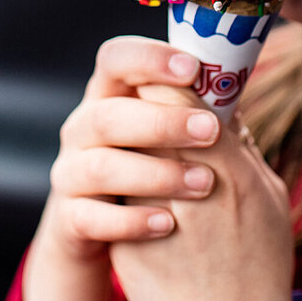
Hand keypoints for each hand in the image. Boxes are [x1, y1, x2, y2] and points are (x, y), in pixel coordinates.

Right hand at [21, 37, 223, 300]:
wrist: (109, 241)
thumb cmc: (158, 173)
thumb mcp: (175, 137)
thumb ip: (195, 112)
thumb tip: (231, 87)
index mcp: (110, 96)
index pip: (116, 59)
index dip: (149, 59)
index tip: (192, 68)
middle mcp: (83, 130)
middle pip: (107, 115)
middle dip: (161, 121)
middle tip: (210, 132)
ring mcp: (71, 175)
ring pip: (100, 167)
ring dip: (156, 173)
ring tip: (204, 184)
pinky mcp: (70, 220)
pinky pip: (91, 219)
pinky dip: (131, 221)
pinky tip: (168, 224)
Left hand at [110, 84, 295, 300]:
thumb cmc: (258, 264)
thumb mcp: (268, 199)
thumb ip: (243, 150)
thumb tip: (225, 109)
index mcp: (227, 168)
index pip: (180, 94)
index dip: (168, 76)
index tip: (171, 73)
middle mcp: (186, 185)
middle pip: (144, 115)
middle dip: (143, 102)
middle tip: (148, 98)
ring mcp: (152, 215)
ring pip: (123, 151)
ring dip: (127, 142)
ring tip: (137, 145)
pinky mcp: (126, 243)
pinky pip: (115, 198)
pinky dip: (121, 189)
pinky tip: (130, 193)